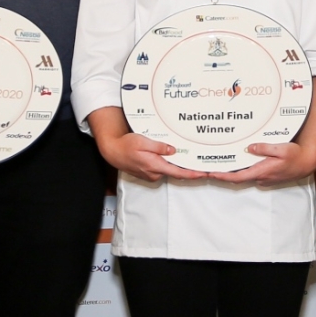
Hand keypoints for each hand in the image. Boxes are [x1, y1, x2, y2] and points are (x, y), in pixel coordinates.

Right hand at [87, 107, 207, 181]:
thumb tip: (173, 150)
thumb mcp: (143, 141)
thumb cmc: (126, 145)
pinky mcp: (149, 173)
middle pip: (176, 171)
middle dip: (187, 167)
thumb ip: (159, 147)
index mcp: (155, 166)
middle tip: (200, 161)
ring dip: (176, 164)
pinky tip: (170, 156)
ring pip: (169, 169)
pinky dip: (168, 164)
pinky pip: (162, 169)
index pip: (178, 173)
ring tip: (186, 155)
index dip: (192, 174)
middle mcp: (154, 173)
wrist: (113, 151)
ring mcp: (151, 174)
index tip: (203, 174)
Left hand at [210, 140, 315, 186]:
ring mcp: (263, 178)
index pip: (237, 177)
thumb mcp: (280, 149)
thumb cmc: (296, 156)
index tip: (211, 174)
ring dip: (231, 172)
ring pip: (243, 176)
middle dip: (223, 174)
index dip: (223, 176)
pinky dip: (241, 170)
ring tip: (218, 165)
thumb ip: (264, 148)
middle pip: (237, 178)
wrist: (307, 163)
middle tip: (208, 169)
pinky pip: (250, 174)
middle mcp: (261, 177)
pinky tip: (237, 163)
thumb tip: (249, 148)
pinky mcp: (266, 176)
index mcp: (261, 171)